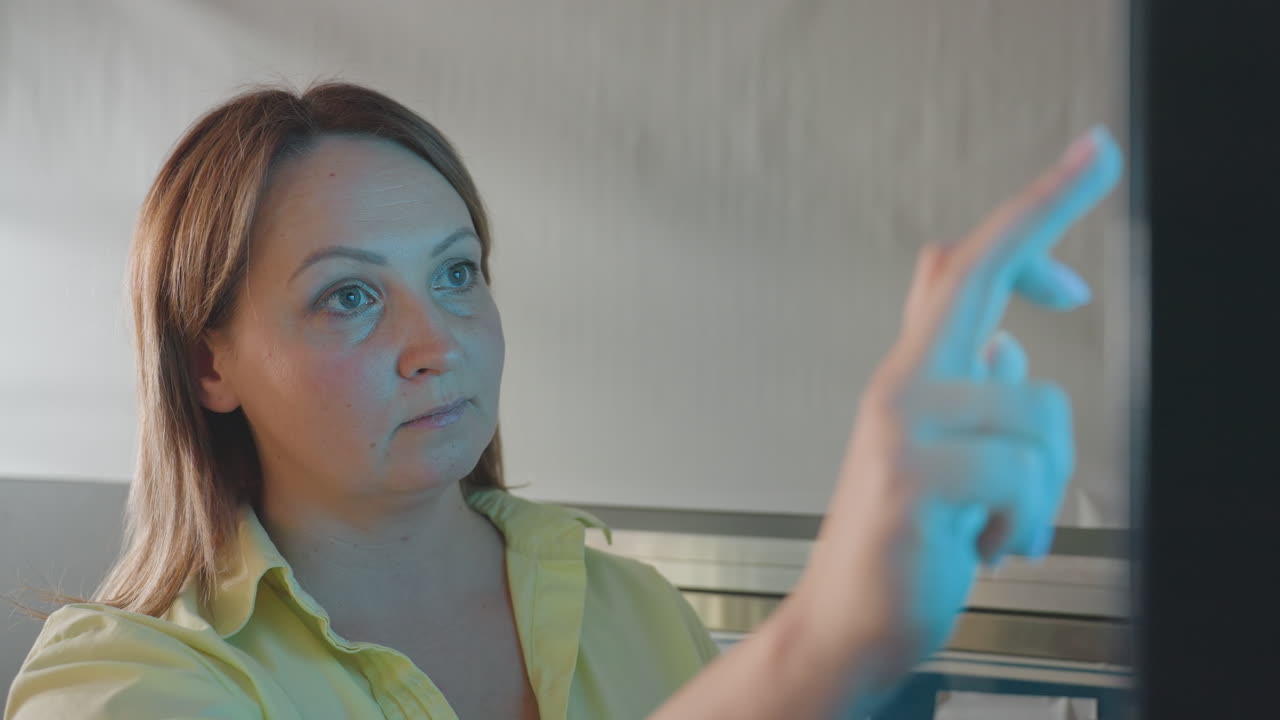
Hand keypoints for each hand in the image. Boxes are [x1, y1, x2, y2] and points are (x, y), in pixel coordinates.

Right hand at [788, 126, 1123, 696]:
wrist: (846, 617)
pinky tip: (984, 547)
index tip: (1083, 161)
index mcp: (914, 374)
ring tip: (1006, 523)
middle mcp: (901, 383)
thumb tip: (996, 330)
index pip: (965, 270)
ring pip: (1037, 410)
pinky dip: (1022, 525)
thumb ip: (956, 380)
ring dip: (1044, 486)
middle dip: (1044, 207)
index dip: (1027, 212)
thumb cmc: (903, 534)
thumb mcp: (933, 448)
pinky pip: (1021, 476)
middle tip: (1101, 151)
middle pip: (977, 275)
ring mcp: (900, 425)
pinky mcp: (912, 478)